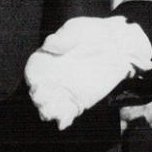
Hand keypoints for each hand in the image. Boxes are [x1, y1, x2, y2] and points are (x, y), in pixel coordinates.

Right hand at [24, 16, 151, 129]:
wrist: (117, 44)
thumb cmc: (93, 32)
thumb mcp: (78, 29)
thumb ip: (64, 37)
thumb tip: (49, 44)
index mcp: (46, 59)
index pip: (34, 72)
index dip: (34, 80)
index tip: (39, 85)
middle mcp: (51, 78)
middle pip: (39, 93)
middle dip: (40, 100)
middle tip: (45, 102)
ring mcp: (64, 91)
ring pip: (51, 107)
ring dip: (50, 112)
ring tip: (54, 114)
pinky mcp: (79, 100)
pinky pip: (67, 113)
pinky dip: (64, 119)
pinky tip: (64, 122)